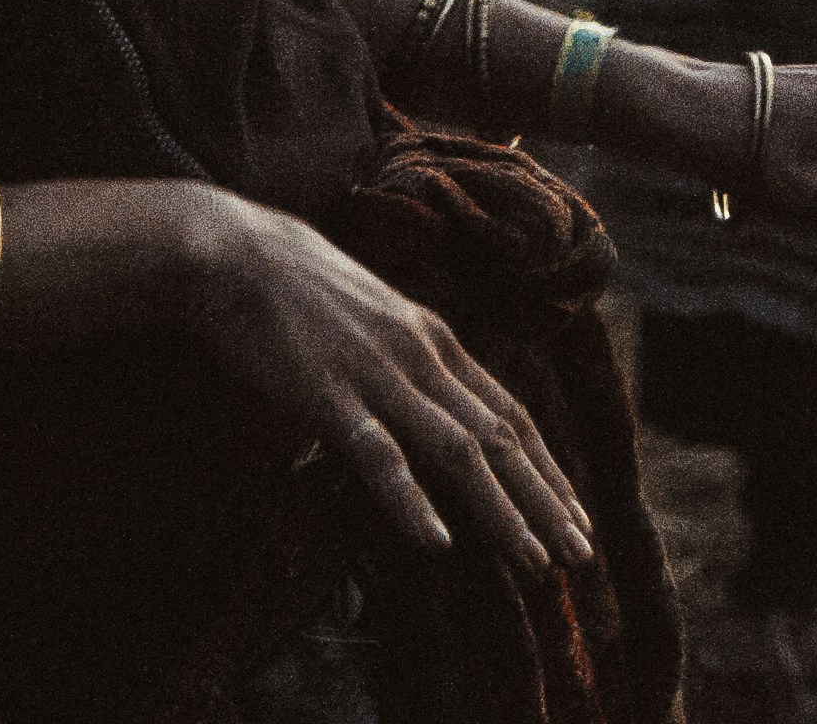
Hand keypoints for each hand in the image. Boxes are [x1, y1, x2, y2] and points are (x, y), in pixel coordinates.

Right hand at [172, 186, 598, 580]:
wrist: (237, 254)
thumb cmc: (300, 293)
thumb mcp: (373, 324)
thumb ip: (404, 369)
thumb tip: (419, 421)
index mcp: (435, 340)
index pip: (510, 413)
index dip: (547, 468)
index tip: (576, 516)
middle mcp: (422, 355)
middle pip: (500, 437)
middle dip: (544, 501)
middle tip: (579, 555)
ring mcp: (379, 374)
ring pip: (457, 451)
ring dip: (501, 511)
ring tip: (533, 562)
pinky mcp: (329, 394)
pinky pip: (379, 455)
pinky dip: (410, 500)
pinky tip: (437, 543)